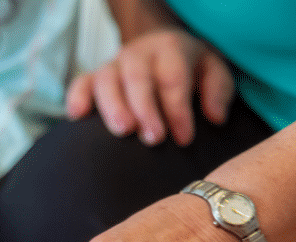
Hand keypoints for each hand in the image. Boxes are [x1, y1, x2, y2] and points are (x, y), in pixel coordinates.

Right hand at [66, 28, 233, 146]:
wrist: (159, 48)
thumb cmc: (188, 67)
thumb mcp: (213, 70)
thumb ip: (218, 91)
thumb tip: (214, 117)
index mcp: (170, 48)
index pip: (173, 78)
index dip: (178, 110)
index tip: (184, 139)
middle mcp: (138, 53)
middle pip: (138, 78)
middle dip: (146, 110)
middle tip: (154, 138)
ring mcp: (113, 64)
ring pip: (107, 80)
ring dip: (113, 107)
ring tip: (122, 131)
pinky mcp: (94, 76)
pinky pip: (81, 83)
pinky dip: (77, 98)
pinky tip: (78, 116)